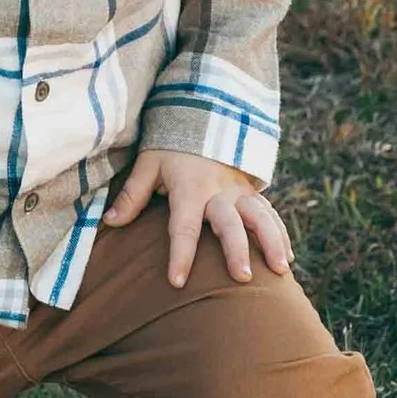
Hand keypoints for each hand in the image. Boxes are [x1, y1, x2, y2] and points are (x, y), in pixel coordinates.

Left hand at [104, 148, 293, 288]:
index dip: (180, 254)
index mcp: (189, 187)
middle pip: (230, 223)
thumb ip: (132, 194)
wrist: (203, 115)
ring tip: (281, 270)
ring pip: (260, 217)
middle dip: (237, 249)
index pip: (184, 226)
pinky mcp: (252, 192)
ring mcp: (239, 191)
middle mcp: (218, 191)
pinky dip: (280, 234)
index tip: (177, 282)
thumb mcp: (148, 163)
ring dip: (271, 242)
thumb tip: (109, 222)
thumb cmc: (171, 146)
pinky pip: (270, 214)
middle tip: (241, 277)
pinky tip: (287, 258)